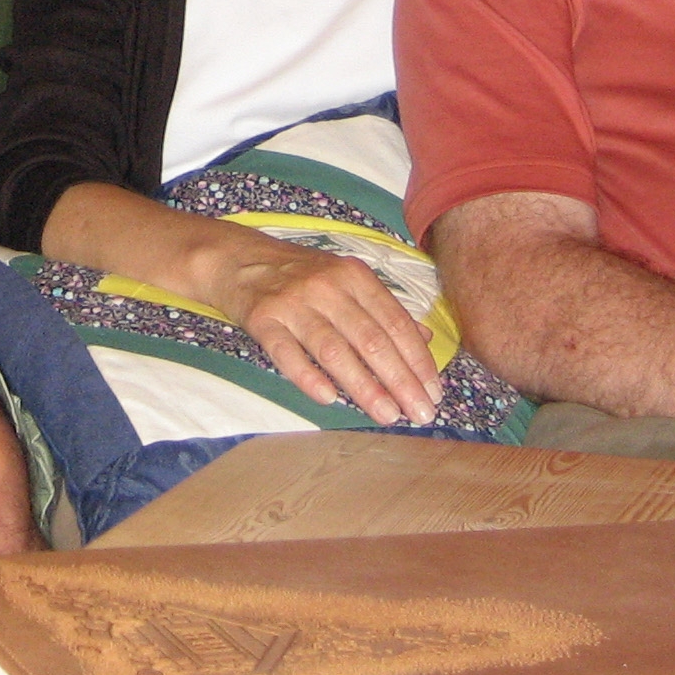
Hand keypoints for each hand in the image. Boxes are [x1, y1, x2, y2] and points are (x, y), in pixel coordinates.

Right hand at [205, 241, 441, 426]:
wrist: (240, 259)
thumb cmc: (302, 275)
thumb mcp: (347, 279)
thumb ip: (385, 308)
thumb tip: (425, 339)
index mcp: (354, 276)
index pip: (395, 323)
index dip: (418, 361)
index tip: (435, 393)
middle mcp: (327, 287)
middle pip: (371, 340)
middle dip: (401, 381)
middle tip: (420, 413)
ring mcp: (293, 303)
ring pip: (335, 351)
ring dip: (365, 387)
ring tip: (387, 415)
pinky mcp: (262, 319)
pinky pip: (287, 354)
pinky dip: (308, 377)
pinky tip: (329, 399)